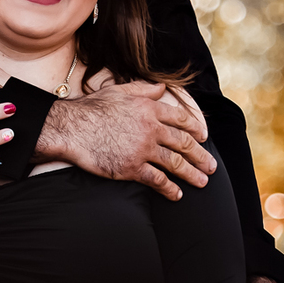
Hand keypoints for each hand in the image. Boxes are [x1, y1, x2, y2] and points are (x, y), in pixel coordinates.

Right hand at [34, 78, 213, 202]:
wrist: (72, 129)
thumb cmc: (92, 109)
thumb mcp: (120, 91)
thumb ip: (144, 89)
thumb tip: (162, 88)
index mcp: (150, 109)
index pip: (181, 119)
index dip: (195, 129)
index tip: (203, 138)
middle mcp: (151, 128)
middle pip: (183, 143)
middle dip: (200, 156)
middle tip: (211, 166)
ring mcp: (143, 149)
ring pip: (175, 163)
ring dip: (191, 174)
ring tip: (202, 182)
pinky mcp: (132, 168)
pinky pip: (156, 180)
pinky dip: (169, 188)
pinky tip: (177, 194)